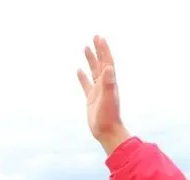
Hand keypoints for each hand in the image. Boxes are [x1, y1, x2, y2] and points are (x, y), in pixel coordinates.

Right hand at [77, 35, 129, 154]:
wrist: (107, 132)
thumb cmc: (109, 117)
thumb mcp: (108, 98)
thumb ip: (108, 83)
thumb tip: (109, 67)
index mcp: (109, 82)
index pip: (107, 62)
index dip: (104, 50)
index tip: (99, 38)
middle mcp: (105, 85)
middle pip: (101, 63)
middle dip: (98, 50)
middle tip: (94, 37)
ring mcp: (98, 91)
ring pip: (93, 71)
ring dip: (90, 60)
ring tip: (86, 48)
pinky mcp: (91, 99)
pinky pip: (86, 85)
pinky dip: (83, 77)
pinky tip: (79, 71)